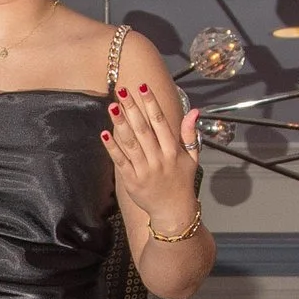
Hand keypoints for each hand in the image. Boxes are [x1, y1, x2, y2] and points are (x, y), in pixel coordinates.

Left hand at [102, 79, 201, 231]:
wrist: (173, 211)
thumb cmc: (182, 181)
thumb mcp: (192, 157)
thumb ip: (190, 134)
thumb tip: (194, 111)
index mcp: (173, 151)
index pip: (161, 122)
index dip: (151, 103)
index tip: (143, 87)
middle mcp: (158, 159)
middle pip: (143, 129)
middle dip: (132, 108)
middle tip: (122, 91)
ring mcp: (144, 170)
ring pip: (131, 143)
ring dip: (120, 124)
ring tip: (112, 107)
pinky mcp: (132, 180)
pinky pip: (120, 161)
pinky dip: (112, 148)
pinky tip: (104, 133)